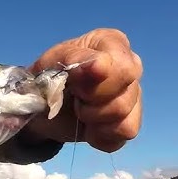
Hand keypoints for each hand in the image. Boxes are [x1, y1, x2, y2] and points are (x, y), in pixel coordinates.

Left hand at [26, 28, 142, 152]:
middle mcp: (130, 65)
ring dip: (94, 119)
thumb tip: (99, 65)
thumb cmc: (48, 78)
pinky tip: (89, 126)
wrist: (43, 108)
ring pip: (124, 116)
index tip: (74, 84)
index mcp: (111, 42)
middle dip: (93, 103)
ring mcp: (134, 94)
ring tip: (80, 111)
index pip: (122, 65)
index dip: (96, 81)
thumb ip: (73, 59)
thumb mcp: (49, 64)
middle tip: (75, 97)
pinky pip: (124, 133)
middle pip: (126, 94)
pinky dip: (100, 135)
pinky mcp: (131, 121)